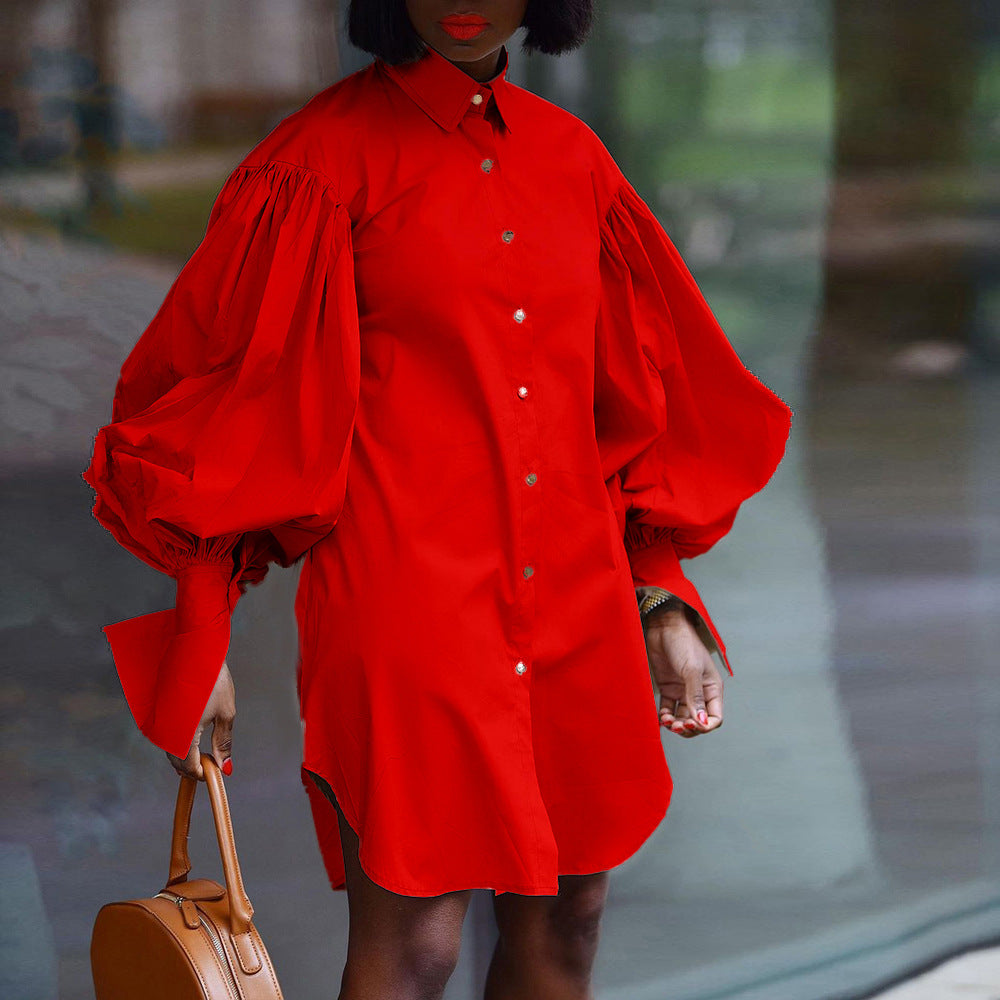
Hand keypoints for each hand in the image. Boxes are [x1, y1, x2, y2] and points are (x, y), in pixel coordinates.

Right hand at [165, 660, 234, 779]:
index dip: (201, 773)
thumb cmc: (213, 680)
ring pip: (170, 749)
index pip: (189, 766)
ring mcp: (158, 722)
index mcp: (184, 734)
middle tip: (210, 763)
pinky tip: (189, 737)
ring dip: (185, 755)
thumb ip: (224, 741)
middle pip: (177, 761)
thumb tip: (225, 767)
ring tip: (203, 751)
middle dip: (193, 766)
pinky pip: (165, 736)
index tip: (212, 772)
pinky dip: (177, 742)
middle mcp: (166, 731)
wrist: (194, 650)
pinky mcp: (155, 714)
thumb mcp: (226, 712)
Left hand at [643, 606, 723, 737]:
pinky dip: (665, 716)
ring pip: (682, 717)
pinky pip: (668, 709)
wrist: (664, 626)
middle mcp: (699, 692)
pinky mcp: (668, 687)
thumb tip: (701, 721)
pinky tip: (660, 718)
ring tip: (667, 722)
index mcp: (712, 688)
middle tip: (677, 726)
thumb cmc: (683, 643)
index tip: (693, 725)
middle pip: (698, 721)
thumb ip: (695, 696)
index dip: (706, 726)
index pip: (715, 717)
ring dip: (676, 724)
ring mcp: (683, 690)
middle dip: (689, 728)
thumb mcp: (691, 670)